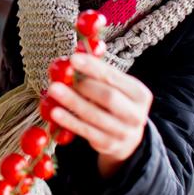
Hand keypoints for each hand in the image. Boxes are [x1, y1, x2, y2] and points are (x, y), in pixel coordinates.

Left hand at [46, 53, 153, 178]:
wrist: (127, 139)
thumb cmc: (115, 104)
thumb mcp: (115, 88)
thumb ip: (100, 72)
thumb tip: (80, 49)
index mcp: (140, 94)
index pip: (114, 77)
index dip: (93, 67)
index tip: (73, 59)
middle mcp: (136, 114)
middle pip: (108, 97)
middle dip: (83, 86)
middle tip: (61, 78)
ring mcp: (123, 132)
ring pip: (95, 115)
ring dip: (72, 102)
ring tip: (54, 90)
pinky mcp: (108, 145)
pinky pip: (86, 131)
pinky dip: (70, 121)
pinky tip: (55, 112)